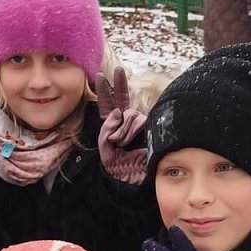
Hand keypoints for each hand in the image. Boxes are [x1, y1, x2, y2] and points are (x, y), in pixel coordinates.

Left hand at [96, 67, 147, 184]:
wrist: (133, 180)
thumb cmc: (118, 167)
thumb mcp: (104, 147)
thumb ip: (107, 128)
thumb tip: (118, 111)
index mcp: (113, 128)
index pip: (108, 106)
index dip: (105, 91)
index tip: (101, 76)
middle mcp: (127, 124)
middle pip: (122, 102)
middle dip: (119, 85)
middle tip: (119, 70)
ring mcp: (140, 125)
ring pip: (129, 114)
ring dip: (122, 130)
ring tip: (121, 145)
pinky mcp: (150, 129)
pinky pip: (137, 121)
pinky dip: (130, 130)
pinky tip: (129, 142)